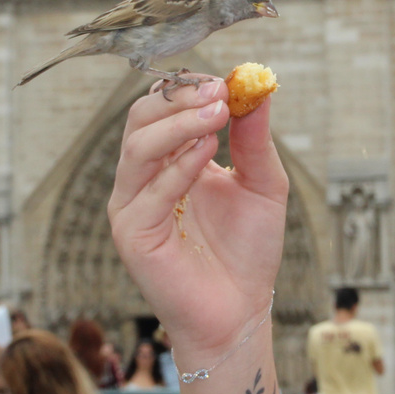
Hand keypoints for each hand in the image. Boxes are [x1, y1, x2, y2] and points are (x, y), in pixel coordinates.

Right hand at [108, 75, 287, 363]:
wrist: (241, 311)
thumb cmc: (248, 252)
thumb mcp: (262, 184)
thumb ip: (254, 139)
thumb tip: (258, 87)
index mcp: (170, 162)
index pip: (162, 109)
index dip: (189, 90)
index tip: (225, 82)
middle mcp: (144, 180)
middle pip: (141, 119)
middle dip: (179, 100)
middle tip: (219, 92)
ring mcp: (133, 206)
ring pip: (137, 147)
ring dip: (178, 125)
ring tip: (217, 115)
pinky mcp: (132, 234)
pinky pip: (148, 191)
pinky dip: (178, 166)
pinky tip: (208, 153)